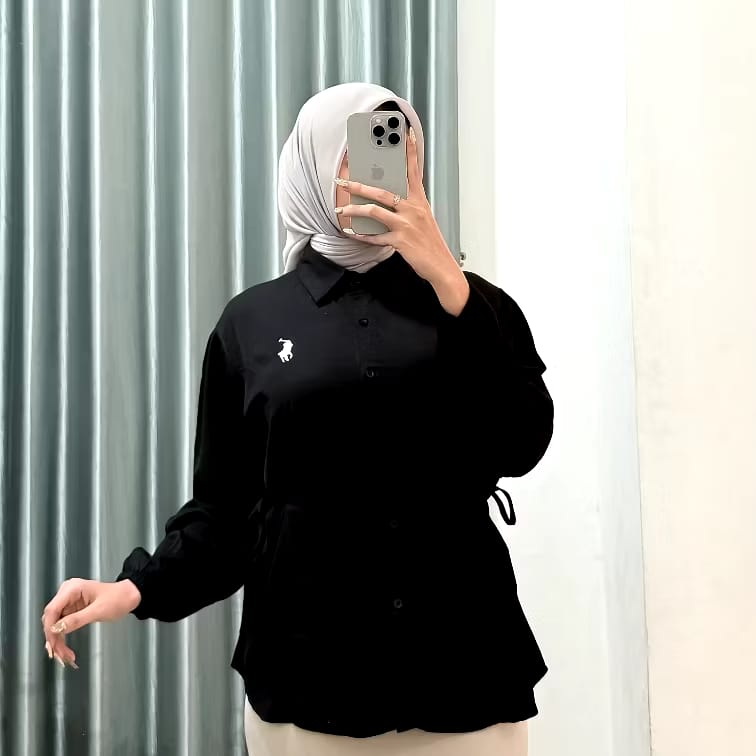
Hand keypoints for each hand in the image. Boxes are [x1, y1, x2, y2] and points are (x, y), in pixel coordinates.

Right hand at [41, 578, 141, 668]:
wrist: (129, 596)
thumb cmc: (118, 598)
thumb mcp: (98, 611)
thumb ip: (76, 619)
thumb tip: (56, 628)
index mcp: (72, 588)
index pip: (52, 610)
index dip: (49, 629)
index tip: (52, 644)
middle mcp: (67, 593)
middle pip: (51, 619)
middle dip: (54, 638)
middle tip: (60, 655)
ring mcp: (69, 602)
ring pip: (55, 625)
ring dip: (58, 641)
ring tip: (65, 656)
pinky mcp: (71, 610)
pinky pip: (61, 626)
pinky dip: (62, 638)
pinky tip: (64, 650)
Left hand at [334, 126, 462, 289]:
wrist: (442, 266)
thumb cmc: (430, 243)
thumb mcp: (423, 219)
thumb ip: (409, 205)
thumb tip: (391, 198)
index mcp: (419, 201)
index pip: (413, 171)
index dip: (409, 151)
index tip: (404, 132)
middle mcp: (413, 209)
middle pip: (382, 190)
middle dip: (359, 183)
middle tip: (341, 179)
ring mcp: (407, 225)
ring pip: (375, 211)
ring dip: (355, 209)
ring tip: (341, 208)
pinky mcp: (401, 242)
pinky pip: (376, 237)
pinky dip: (362, 235)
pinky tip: (351, 233)